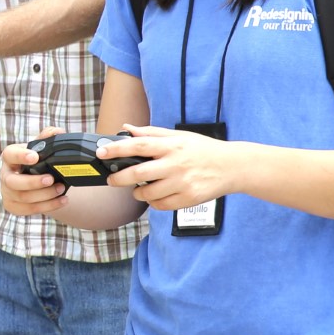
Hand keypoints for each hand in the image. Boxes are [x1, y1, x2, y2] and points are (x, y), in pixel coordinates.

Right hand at [0, 126, 68, 215]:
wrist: (33, 180)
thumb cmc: (36, 160)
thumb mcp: (40, 147)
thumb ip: (48, 137)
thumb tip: (58, 132)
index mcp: (10, 157)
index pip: (10, 154)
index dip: (20, 156)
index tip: (35, 157)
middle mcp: (6, 175)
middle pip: (13, 182)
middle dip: (33, 182)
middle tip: (51, 179)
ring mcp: (8, 193)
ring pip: (23, 198)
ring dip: (44, 195)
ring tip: (61, 189)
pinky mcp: (14, 206)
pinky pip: (30, 209)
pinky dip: (48, 206)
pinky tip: (62, 200)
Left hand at [103, 124, 240, 208]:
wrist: (232, 166)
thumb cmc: (202, 149)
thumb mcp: (178, 136)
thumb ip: (151, 133)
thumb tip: (126, 129)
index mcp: (171, 145)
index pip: (138, 146)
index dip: (117, 149)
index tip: (101, 152)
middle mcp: (175, 164)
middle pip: (138, 174)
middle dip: (119, 178)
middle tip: (111, 180)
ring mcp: (182, 183)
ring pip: (148, 193)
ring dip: (137, 193)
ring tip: (138, 188)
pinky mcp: (188, 198)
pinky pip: (161, 205)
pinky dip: (153, 202)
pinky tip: (156, 196)